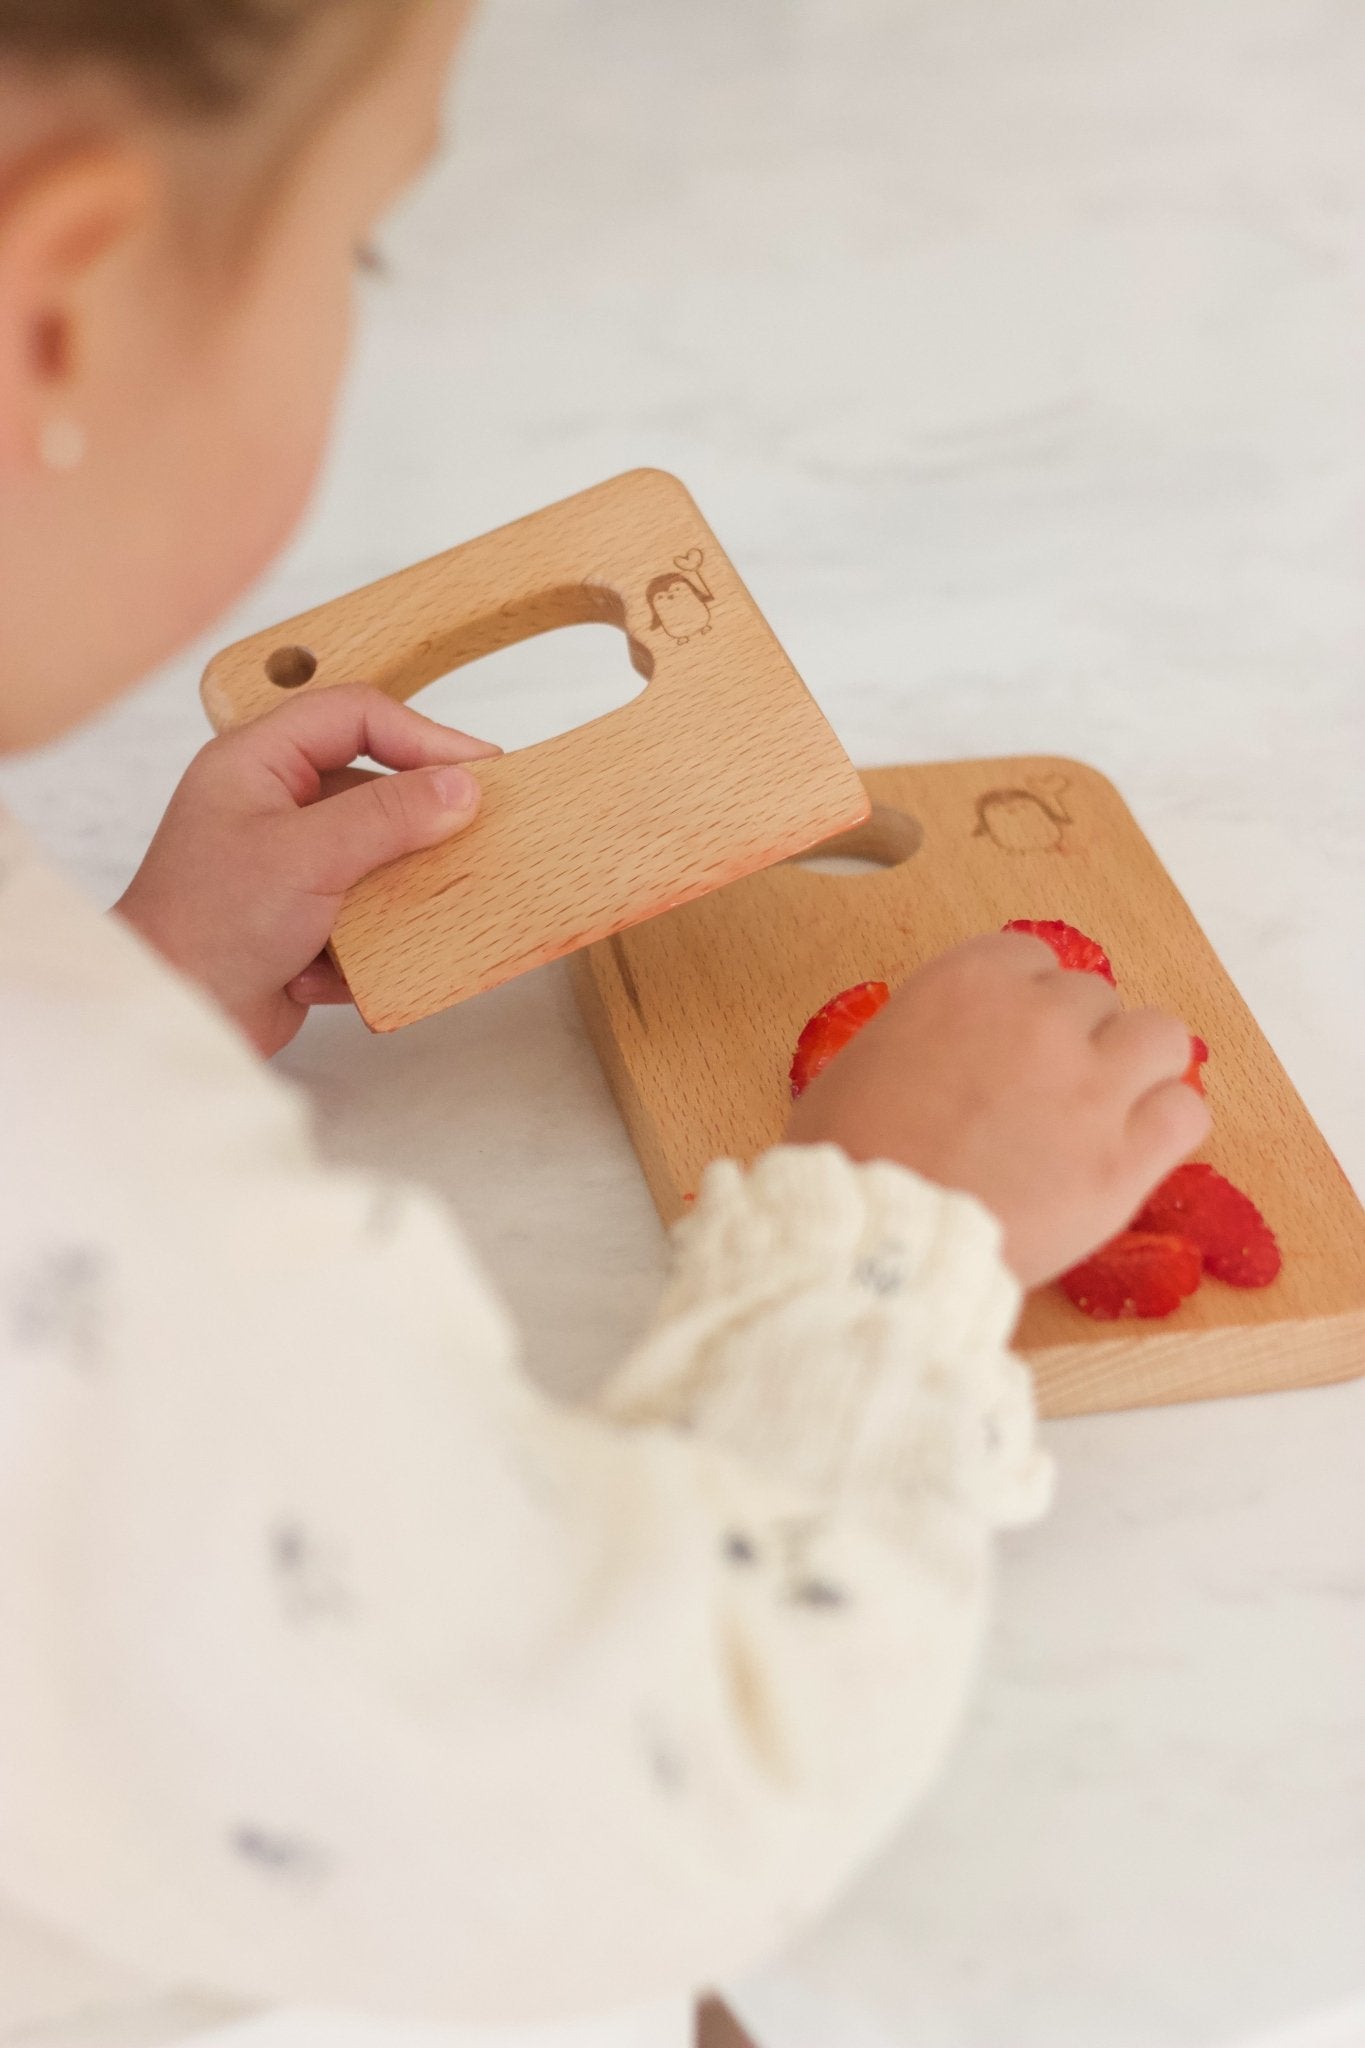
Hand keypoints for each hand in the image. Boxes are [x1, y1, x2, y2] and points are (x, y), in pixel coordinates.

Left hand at [116, 684, 499, 1056]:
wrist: (173, 1016)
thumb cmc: (211, 925)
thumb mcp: (308, 856)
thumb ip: (388, 815)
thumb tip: (463, 786)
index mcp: (256, 762)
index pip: (356, 715)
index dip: (423, 735)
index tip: (482, 769)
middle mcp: (272, 803)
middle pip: (373, 783)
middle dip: (421, 817)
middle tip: (482, 828)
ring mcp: (287, 862)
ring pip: (375, 852)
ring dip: (396, 887)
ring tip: (430, 904)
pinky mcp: (302, 917)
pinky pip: (363, 908)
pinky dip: (367, 938)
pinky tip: (345, 966)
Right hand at [785, 931, 1210, 1286]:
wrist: (874, 1246)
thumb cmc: (846, 1162)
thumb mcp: (862, 1065)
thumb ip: (924, 1036)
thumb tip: (947, 1053)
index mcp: (966, 984)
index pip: (1029, 960)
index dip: (1023, 1004)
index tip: (1010, 1041)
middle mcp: (1038, 1018)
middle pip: (1092, 998)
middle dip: (1072, 1040)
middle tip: (1045, 1094)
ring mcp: (1090, 1085)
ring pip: (1159, 1037)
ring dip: (1135, 1067)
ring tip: (1105, 1111)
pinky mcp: (1125, 1158)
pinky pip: (1186, 1112)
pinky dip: (1166, 1125)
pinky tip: (1134, 1149)